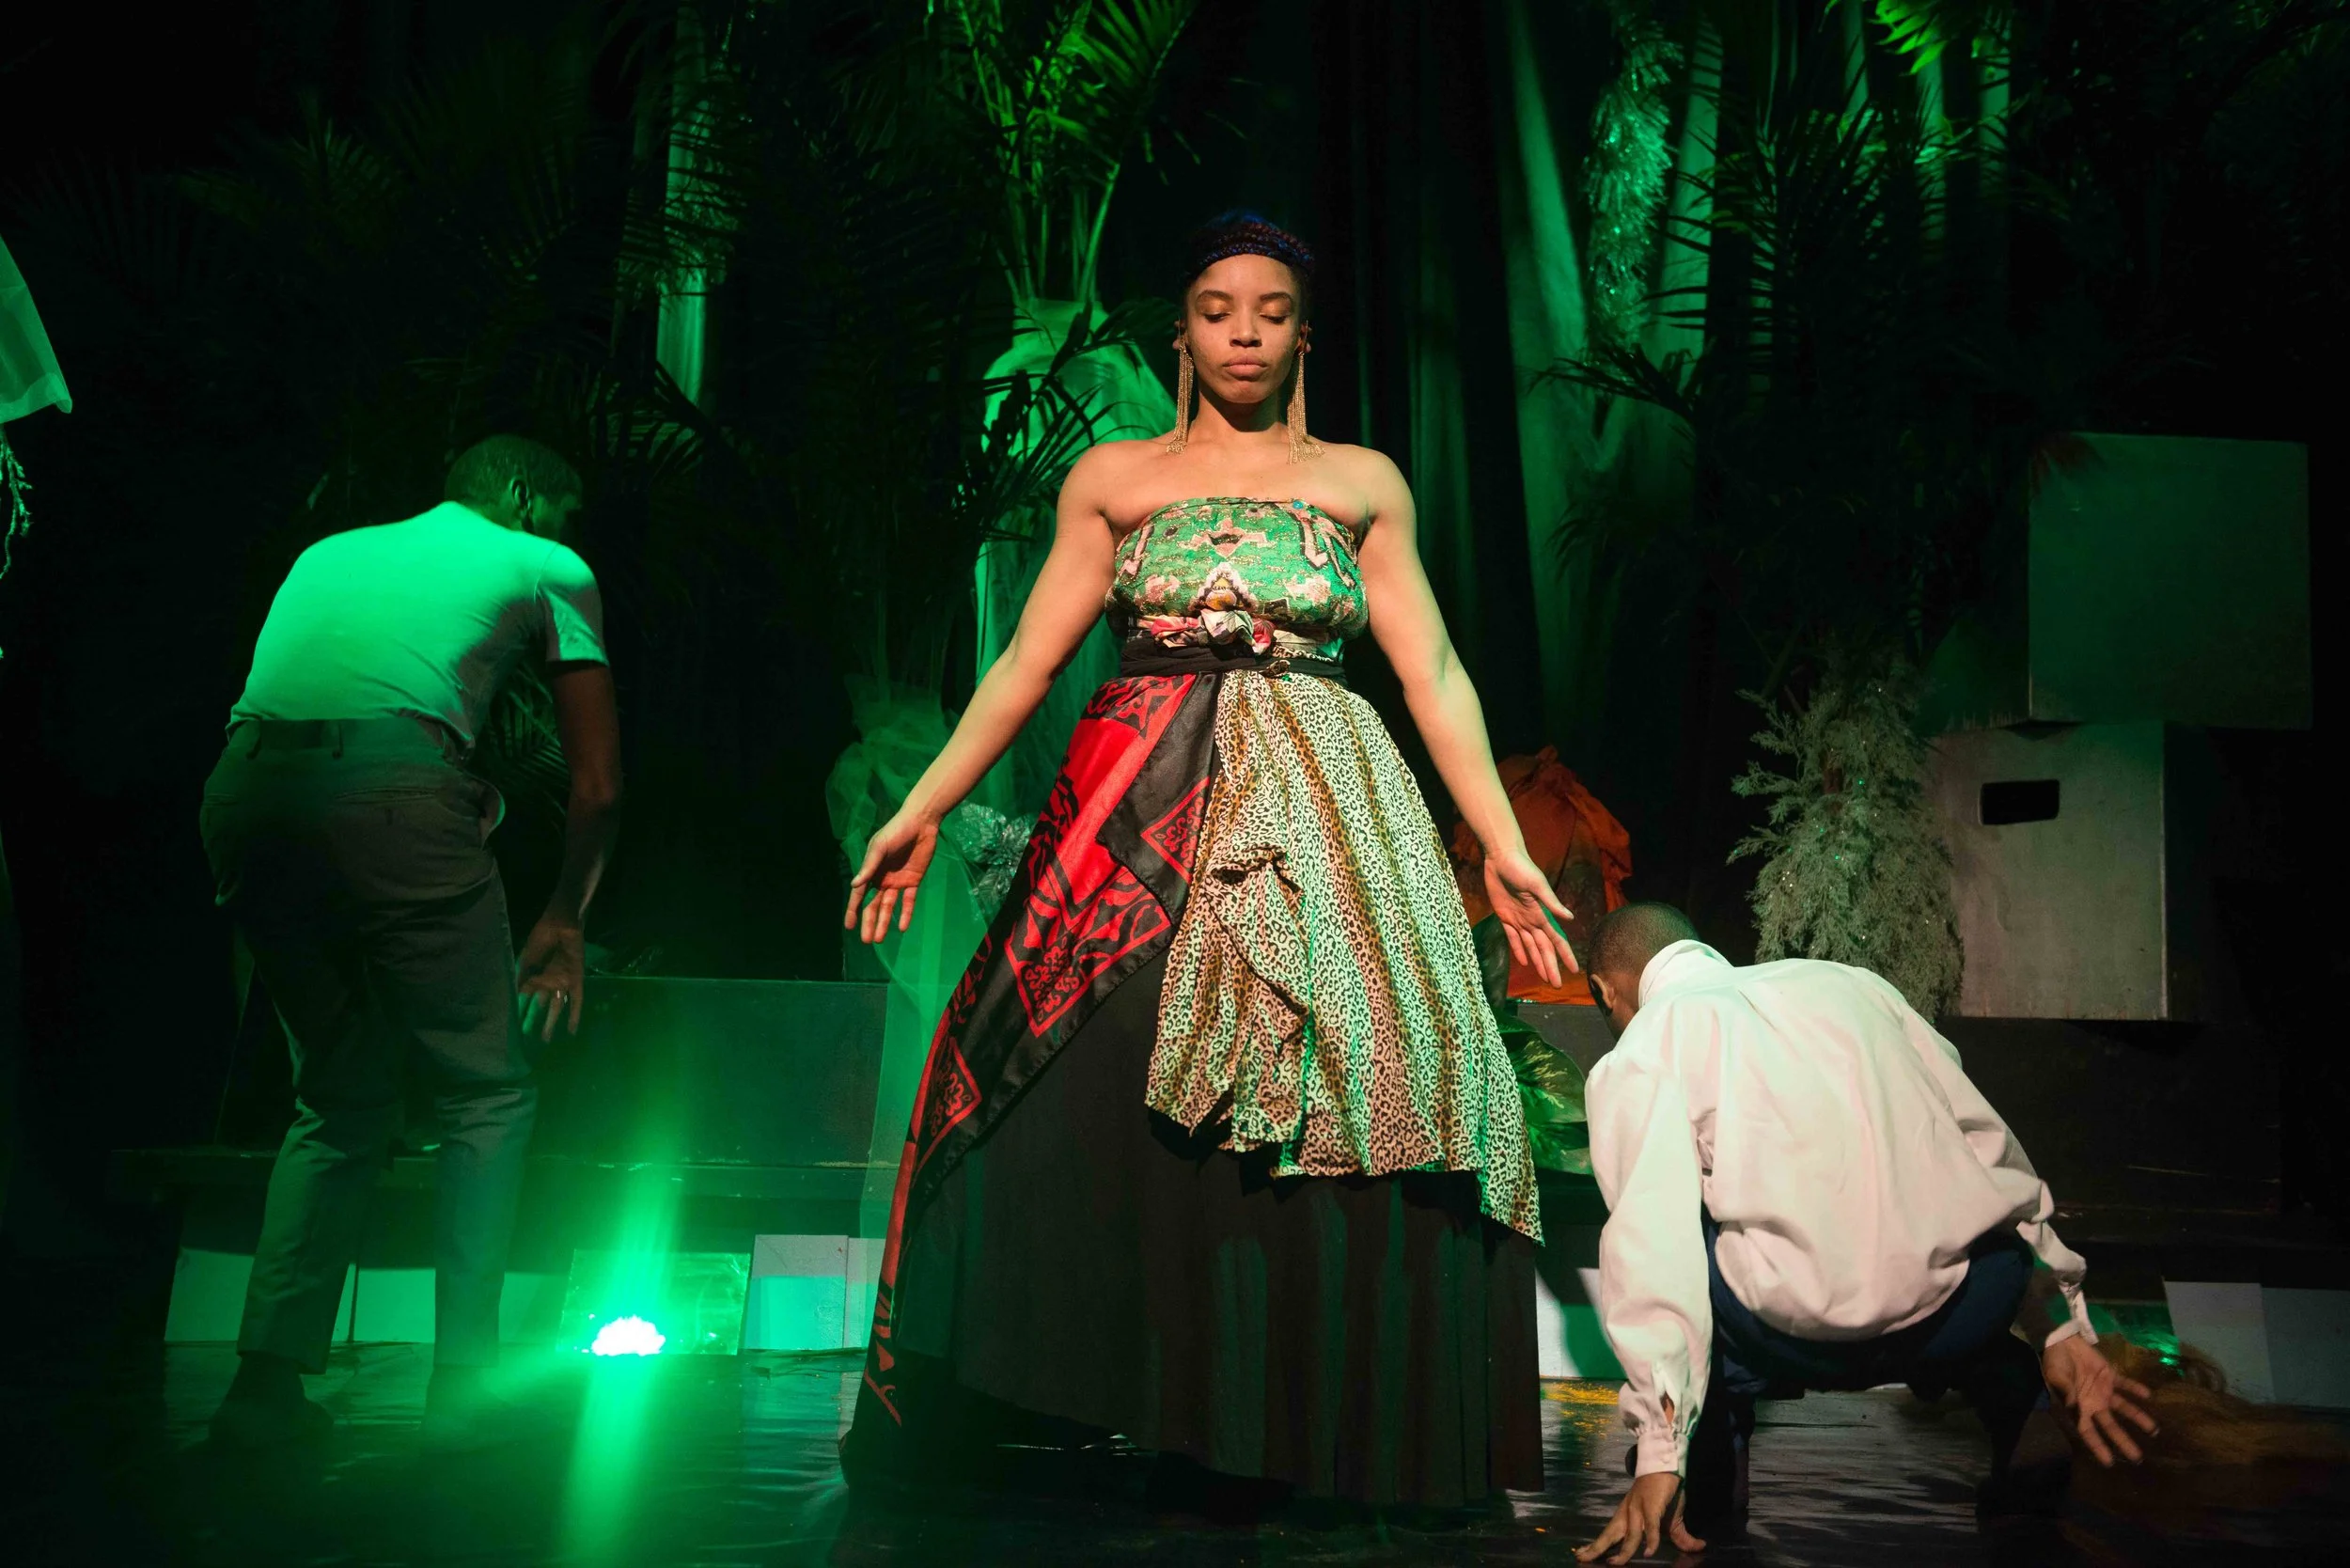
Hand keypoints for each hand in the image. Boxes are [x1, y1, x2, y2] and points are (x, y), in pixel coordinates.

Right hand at [517, 915, 584, 1041]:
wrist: (561, 926)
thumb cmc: (541, 939)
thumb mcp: (527, 960)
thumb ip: (522, 979)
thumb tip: (515, 997)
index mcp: (533, 977)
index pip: (524, 999)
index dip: (519, 1011)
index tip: (512, 1026)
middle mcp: (547, 983)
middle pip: (540, 1007)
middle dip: (534, 1021)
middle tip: (527, 1037)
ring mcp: (561, 983)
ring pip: (556, 1008)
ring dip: (551, 1023)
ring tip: (545, 1039)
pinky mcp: (575, 981)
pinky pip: (576, 1001)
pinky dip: (574, 1016)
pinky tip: (571, 1030)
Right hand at [844, 809, 939, 944]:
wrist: (921, 823)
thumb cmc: (896, 831)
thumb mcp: (880, 847)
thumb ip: (869, 866)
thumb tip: (855, 886)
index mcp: (871, 871)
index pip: (859, 895)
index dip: (853, 910)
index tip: (849, 926)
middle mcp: (882, 880)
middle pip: (873, 905)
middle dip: (869, 922)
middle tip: (867, 940)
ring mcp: (898, 882)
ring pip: (888, 907)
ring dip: (884, 922)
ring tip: (879, 939)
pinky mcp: (913, 881)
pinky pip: (908, 901)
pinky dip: (905, 914)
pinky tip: (902, 927)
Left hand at [1483, 845, 1578, 987]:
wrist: (1501, 857)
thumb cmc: (1521, 868)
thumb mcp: (1537, 884)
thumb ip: (1552, 902)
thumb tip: (1571, 918)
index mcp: (1542, 915)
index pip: (1557, 940)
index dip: (1565, 956)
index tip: (1574, 971)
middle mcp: (1532, 920)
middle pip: (1543, 949)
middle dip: (1550, 967)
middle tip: (1556, 986)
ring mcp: (1519, 919)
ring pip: (1530, 947)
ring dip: (1537, 962)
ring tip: (1543, 978)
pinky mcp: (1504, 916)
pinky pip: (1512, 938)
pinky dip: (1518, 950)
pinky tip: (1523, 962)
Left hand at [1576, 1471, 1704, 1563]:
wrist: (1665, 1467)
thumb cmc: (1663, 1493)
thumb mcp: (1669, 1520)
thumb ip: (1679, 1537)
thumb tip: (1699, 1547)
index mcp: (1626, 1516)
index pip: (1608, 1533)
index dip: (1595, 1545)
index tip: (1580, 1555)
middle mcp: (1628, 1514)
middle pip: (1610, 1534)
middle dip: (1596, 1548)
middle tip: (1582, 1558)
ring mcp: (1638, 1509)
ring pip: (1629, 1535)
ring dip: (1623, 1552)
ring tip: (1615, 1564)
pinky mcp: (1652, 1506)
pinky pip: (1650, 1527)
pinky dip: (1650, 1540)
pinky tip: (1648, 1553)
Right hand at [2041, 1334, 2157, 1465]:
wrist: (2060, 1340)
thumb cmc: (2055, 1362)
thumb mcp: (2057, 1377)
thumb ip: (2067, 1392)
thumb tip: (2076, 1408)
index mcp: (2079, 1407)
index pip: (2089, 1432)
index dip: (2098, 1447)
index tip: (2109, 1462)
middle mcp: (2093, 1403)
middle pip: (2111, 1426)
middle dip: (2123, 1441)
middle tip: (2137, 1458)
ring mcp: (2104, 1390)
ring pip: (2124, 1408)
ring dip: (2138, 1418)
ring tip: (2154, 1430)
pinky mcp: (2110, 1375)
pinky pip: (2126, 1384)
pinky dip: (2136, 1389)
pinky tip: (2148, 1395)